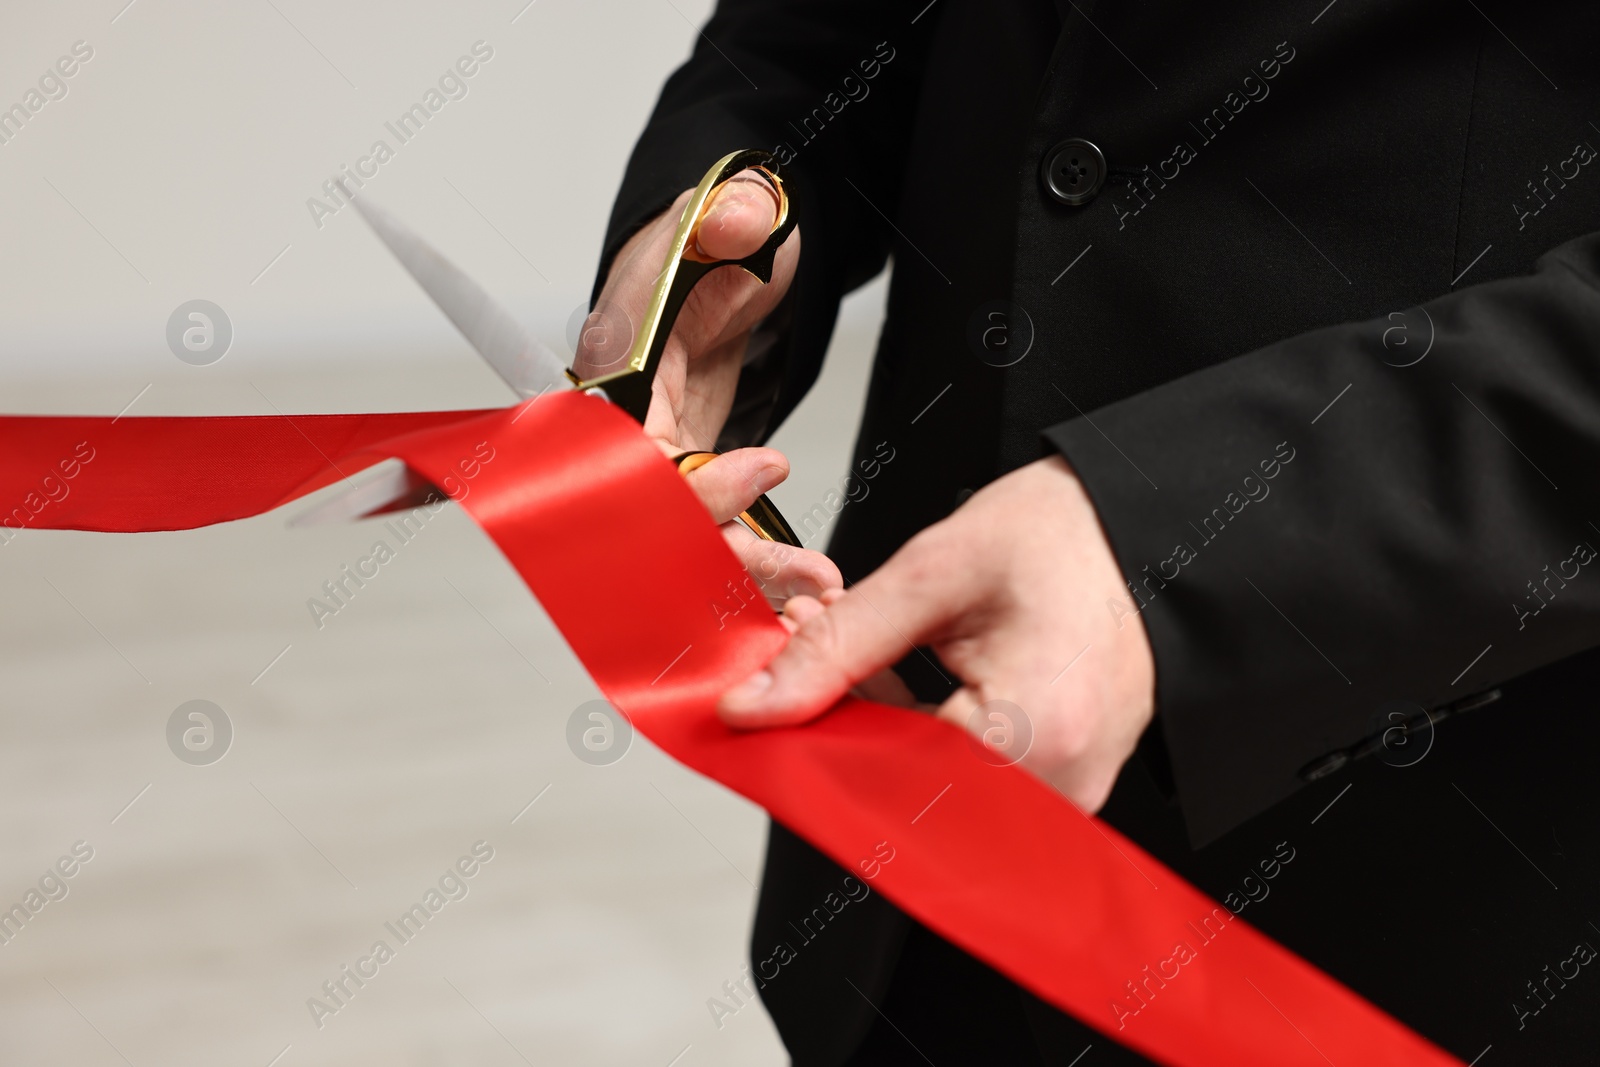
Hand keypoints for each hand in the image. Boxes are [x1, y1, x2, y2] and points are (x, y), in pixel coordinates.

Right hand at [584, 170, 835, 603]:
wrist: (728, 255)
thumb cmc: (716, 236)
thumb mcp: (731, 212)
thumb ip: (734, 216)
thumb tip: (739, 222)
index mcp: (617, 359)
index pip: (630, 443)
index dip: (686, 476)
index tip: (763, 472)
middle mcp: (625, 418)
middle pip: (656, 511)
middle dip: (726, 548)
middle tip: (802, 571)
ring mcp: (658, 451)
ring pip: (687, 535)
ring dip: (751, 570)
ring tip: (819, 588)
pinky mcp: (690, 472)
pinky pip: (714, 531)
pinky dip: (757, 561)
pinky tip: (806, 584)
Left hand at [717, 456, 1156, 812]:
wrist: (1139, 529)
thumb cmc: (1064, 537)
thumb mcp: (933, 574)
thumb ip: (837, 646)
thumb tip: (753, 705)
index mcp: (1035, 730)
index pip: (884, 785)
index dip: (812, 747)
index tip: (765, 706)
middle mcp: (1060, 783)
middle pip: (903, 798)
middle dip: (837, 732)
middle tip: (803, 655)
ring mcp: (1065, 793)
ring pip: (926, 794)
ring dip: (870, 733)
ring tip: (847, 648)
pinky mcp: (1058, 786)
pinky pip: (960, 785)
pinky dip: (911, 738)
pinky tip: (886, 680)